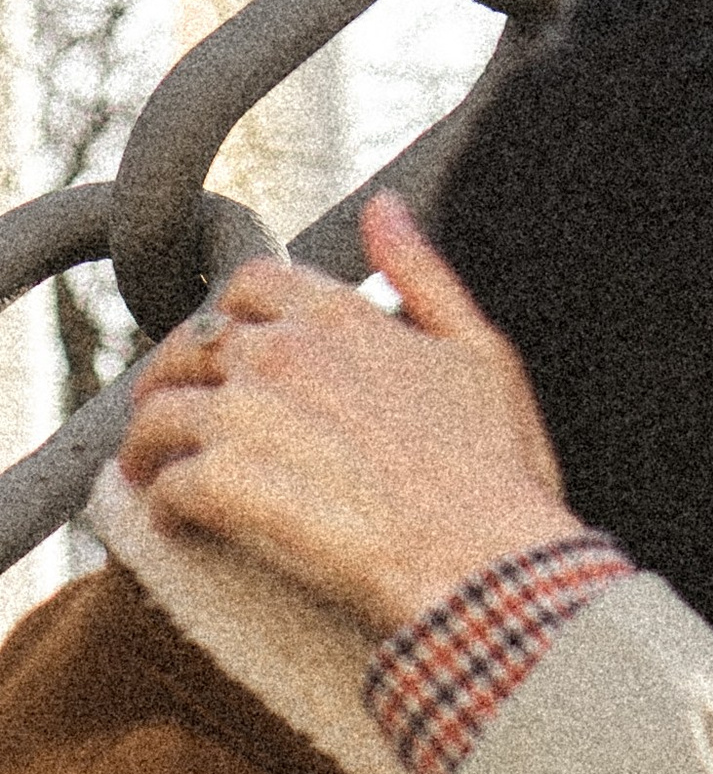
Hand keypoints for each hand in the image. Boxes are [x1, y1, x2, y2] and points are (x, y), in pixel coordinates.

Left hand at [120, 193, 568, 634]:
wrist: (487, 564)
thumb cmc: (500, 473)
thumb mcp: (482, 355)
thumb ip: (425, 275)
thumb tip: (385, 208)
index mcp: (342, 318)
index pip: (252, 284)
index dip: (230, 314)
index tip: (228, 349)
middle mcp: (283, 353)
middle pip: (190, 345)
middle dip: (173, 375)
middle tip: (169, 413)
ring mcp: (247, 416)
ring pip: (161, 413)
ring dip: (151, 442)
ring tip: (153, 472)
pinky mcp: (225, 483)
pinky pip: (166, 486)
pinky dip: (164, 504)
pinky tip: (178, 524)